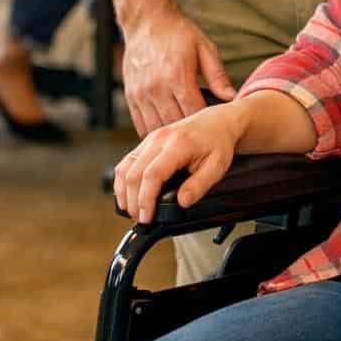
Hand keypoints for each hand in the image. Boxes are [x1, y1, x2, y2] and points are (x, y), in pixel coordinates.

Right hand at [113, 100, 245, 223]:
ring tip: (133, 210)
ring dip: (124, 192)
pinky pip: (126, 162)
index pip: (152, 174)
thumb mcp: (217, 167)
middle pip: (133, 174)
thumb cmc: (217, 143)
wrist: (217, 122)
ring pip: (125, 168)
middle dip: (133, 201)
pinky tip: (128, 195)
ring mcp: (150, 138)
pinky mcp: (146, 141)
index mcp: (178, 144)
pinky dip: (122, 181)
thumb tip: (182, 202)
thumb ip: (199, 185)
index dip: (145, 199)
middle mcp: (160, 138)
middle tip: (141, 219)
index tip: (147, 217)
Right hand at [122, 6, 234, 136]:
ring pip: (156, 128)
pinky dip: (153, 131)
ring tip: (184, 135)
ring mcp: (141, 93)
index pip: (193, 112)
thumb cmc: (179, 34)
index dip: (205, 123)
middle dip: (189, 132)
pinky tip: (167, 129)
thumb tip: (232, 98)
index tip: (215, 125)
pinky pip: (140, 124)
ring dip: (170, 133)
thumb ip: (218, 76)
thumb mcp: (204, 48)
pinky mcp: (130, 96)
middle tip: (202, 135)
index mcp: (177, 76)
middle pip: (174, 123)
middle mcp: (156, 87)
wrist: (147, 22)